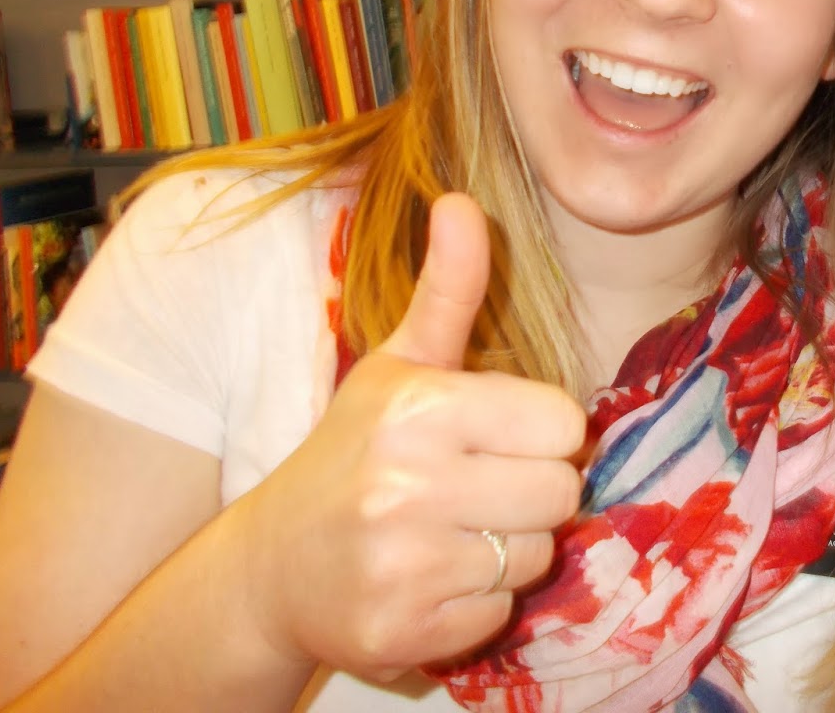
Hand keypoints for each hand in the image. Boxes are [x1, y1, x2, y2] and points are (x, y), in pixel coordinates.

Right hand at [238, 193, 586, 681]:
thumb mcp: (400, 363)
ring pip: (535, 557)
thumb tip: (462, 200)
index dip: (539, 433)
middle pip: (562, 493)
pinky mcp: (401, 634)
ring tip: (449, 533)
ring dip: (506, 550)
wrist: (270, 566)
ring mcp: (402, 566)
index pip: (564, 424)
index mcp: (420, 409)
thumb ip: (448, 287)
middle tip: (476, 489)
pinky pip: (498, 616)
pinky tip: (428, 579)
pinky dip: (473, 605)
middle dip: (530, 493)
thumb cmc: (352, 450)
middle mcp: (408, 487)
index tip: (495, 437)